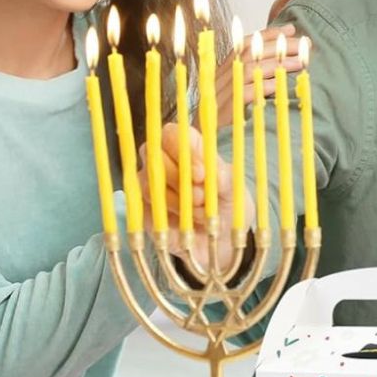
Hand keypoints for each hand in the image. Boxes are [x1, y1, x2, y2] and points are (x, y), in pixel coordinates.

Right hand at [139, 126, 249, 269]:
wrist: (219, 242)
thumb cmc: (226, 207)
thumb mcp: (235, 193)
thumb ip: (225, 179)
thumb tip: (213, 172)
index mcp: (186, 147)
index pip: (172, 134)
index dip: (183, 151)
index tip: (201, 174)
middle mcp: (163, 161)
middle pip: (155, 156)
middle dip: (180, 180)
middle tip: (201, 198)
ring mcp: (149, 184)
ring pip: (150, 184)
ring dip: (177, 202)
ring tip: (199, 214)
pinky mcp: (142, 208)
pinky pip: (146, 208)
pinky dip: (167, 217)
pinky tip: (185, 224)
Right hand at [214, 22, 302, 123]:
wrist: (200, 142)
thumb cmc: (222, 120)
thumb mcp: (235, 94)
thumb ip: (251, 79)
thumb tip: (281, 67)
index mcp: (224, 69)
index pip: (246, 44)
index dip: (269, 34)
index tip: (291, 29)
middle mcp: (221, 76)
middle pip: (251, 52)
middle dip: (280, 46)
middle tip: (305, 44)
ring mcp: (221, 93)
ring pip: (250, 69)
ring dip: (277, 64)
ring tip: (300, 63)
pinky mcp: (223, 111)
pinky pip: (246, 94)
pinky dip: (264, 87)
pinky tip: (281, 86)